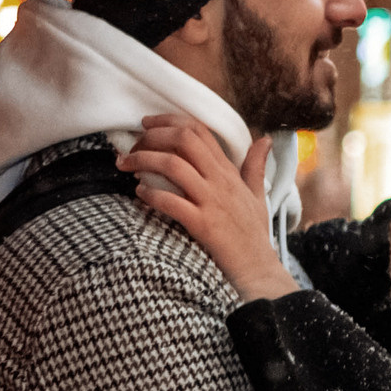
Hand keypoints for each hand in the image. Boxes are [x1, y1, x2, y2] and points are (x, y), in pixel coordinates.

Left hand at [119, 115, 298, 302]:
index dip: (169, 121)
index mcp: (229, 172)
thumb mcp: (258, 195)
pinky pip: (171, 201)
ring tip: (125, 164)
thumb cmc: (254, 234)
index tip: (147, 124)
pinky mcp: (203, 224)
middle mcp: (221, 181)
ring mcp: (212, 201)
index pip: (199, 131)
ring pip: (173, 165)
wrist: (258, 269)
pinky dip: (151, 194)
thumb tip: (265, 140)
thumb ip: (255, 166)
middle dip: (152, 136)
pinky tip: (139, 193)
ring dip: (143, 159)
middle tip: (132, 145)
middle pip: (184, 140)